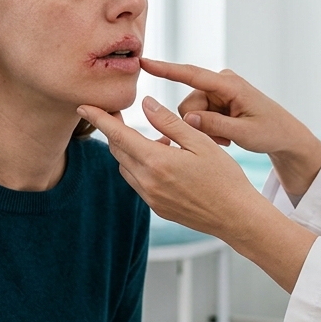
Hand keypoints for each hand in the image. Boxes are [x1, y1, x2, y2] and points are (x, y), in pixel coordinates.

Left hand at [79, 96, 266, 238]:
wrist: (236, 217)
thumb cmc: (225, 177)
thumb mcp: (201, 142)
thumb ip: (169, 123)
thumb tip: (146, 104)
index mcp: (157, 161)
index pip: (118, 135)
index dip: (99, 119)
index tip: (83, 107)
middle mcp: (148, 182)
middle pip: (118, 151)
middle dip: (115, 132)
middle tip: (122, 115)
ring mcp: (151, 198)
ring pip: (127, 167)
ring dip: (131, 150)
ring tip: (160, 141)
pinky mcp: (157, 208)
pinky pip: (138, 183)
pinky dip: (142, 167)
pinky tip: (164, 161)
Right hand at [140, 59, 320, 195]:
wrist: (285, 134)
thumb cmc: (270, 132)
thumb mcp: (244, 133)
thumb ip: (215, 125)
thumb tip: (188, 119)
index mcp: (229, 85)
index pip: (192, 75)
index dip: (166, 69)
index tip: (144, 62)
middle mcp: (221, 82)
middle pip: (189, 104)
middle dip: (199, 125)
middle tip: (224, 139)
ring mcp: (218, 90)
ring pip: (191, 113)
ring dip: (205, 129)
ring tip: (228, 138)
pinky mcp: (217, 100)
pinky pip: (199, 115)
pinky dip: (208, 128)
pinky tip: (226, 135)